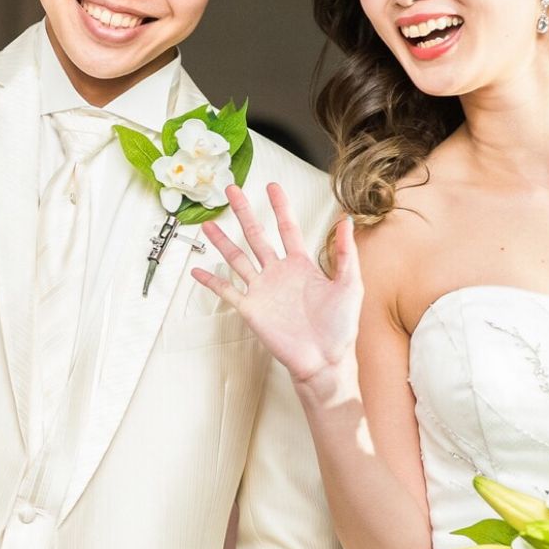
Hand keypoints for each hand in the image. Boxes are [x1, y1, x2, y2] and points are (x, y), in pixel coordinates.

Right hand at [193, 183, 362, 386]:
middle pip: (256, 235)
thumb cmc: (341, 328)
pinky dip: (211, 281)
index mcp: (302, 265)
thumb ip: (345, 252)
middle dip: (244, 212)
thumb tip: (346, 220)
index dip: (279, 207)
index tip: (272, 187)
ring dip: (222, 241)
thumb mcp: (350, 285)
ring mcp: (263, 290)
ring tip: (209, 225)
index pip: (287, 228)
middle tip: (232, 191)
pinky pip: (227, 291)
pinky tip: (198, 270)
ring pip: (237, 258)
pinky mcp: (251, 309)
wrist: (325, 361)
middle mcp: (279, 274)